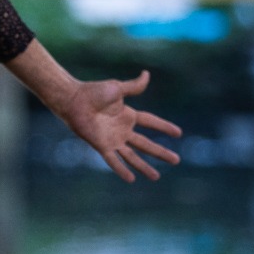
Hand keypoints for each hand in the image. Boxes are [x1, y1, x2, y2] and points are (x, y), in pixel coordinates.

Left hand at [50, 71, 181, 182]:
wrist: (74, 100)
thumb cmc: (93, 92)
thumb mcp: (117, 88)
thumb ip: (134, 86)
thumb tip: (147, 74)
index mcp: (128, 115)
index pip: (151, 122)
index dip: (164, 126)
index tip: (178, 133)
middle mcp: (122, 130)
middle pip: (146, 144)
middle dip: (161, 152)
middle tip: (176, 160)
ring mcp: (113, 139)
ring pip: (132, 156)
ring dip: (144, 166)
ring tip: (156, 177)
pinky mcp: (102, 145)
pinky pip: (113, 160)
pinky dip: (121, 169)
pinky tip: (131, 178)